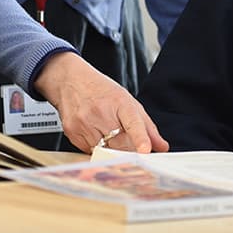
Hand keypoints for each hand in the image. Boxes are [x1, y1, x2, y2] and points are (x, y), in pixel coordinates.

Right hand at [32, 51, 167, 153]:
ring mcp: (84, 122)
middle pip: (121, 144)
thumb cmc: (101, 91)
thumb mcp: (127, 101)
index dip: (140, 138)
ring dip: (110, 148)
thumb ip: (146, 126)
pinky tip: (93, 132)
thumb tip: (162, 147)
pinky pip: (89, 151)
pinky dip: (96, 147)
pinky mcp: (72, 132)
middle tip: (128, 144)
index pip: (133, 122)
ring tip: (105, 130)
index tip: (146, 150)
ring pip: (105, 151)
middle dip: (129, 150)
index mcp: (119, 102)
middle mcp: (101, 112)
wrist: (70, 81)